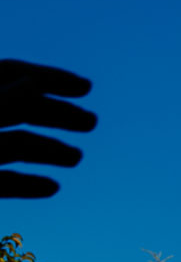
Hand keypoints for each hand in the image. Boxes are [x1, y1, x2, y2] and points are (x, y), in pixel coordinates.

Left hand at [2, 59, 95, 197]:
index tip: (87, 88)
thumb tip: (32, 84)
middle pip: (19, 109)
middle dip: (57, 114)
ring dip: (49, 150)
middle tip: (92, 123)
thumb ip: (0, 102)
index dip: (49, 78)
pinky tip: (52, 188)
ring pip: (14, 145)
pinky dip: (26, 184)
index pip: (12, 73)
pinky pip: (2, 181)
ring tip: (76, 158)